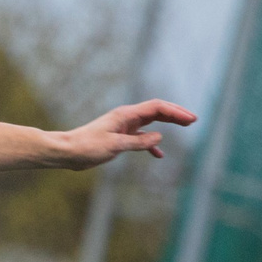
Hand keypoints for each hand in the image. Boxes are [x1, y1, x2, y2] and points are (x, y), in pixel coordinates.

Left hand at [48, 99, 195, 166]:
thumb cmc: (87, 147)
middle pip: (157, 111)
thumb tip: (160, 138)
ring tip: (185, 127)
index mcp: (126, 115)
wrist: (68, 151)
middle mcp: (126, 117)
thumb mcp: (115, 146)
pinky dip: (151, 143)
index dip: (175, 112)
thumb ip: (138, 142)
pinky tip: (159, 153)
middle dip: (176, 114)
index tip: (191, 119)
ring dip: (168, 124)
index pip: (157, 108)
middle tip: (193, 120)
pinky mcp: (119, 137)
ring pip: (151, 122)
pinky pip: (141, 137)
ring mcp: (123, 126)